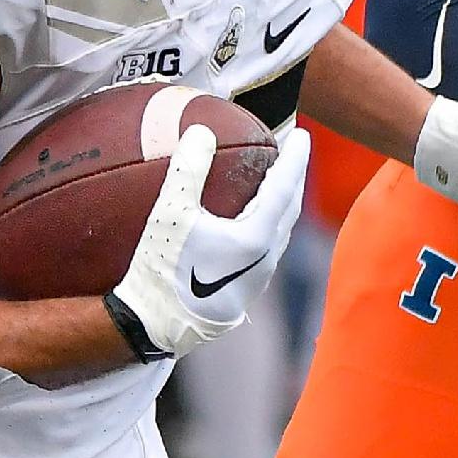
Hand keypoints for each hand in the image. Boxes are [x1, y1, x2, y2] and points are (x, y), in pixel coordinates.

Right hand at [110, 125, 310, 359]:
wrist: (156, 325)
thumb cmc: (162, 269)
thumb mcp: (169, 213)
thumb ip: (187, 169)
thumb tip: (202, 131)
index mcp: (255, 237)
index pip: (286, 186)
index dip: (295, 157)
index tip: (302, 133)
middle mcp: (266, 258)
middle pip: (291, 208)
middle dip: (296, 176)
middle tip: (293, 151)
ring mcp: (258, 278)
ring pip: (282, 230)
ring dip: (284, 201)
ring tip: (278, 180)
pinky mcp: (246, 291)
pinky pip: (268, 247)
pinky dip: (269, 222)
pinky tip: (252, 220)